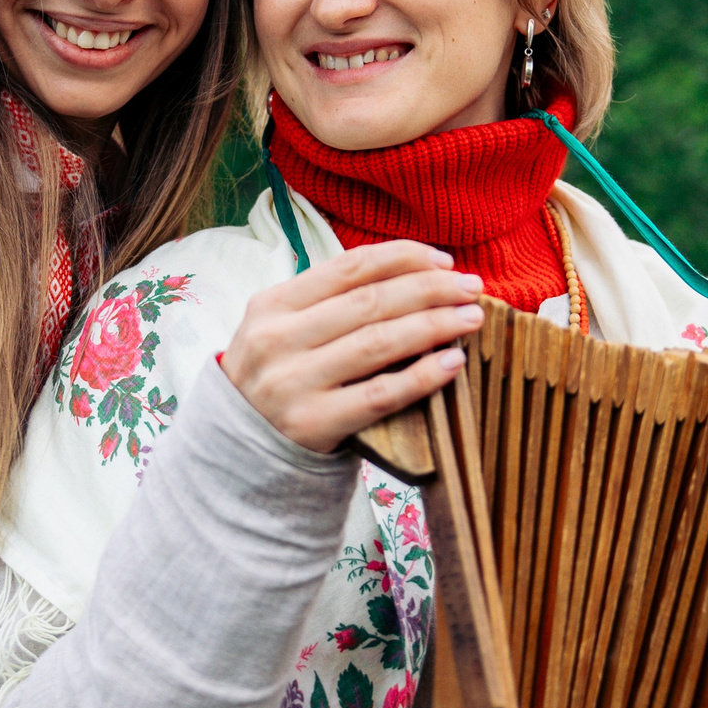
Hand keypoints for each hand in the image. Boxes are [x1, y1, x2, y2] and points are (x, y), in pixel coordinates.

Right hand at [222, 242, 482, 453]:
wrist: (236, 449)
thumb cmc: (277, 378)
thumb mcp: (282, 330)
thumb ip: (329, 303)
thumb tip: (415, 275)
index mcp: (272, 305)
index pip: (348, 267)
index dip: (403, 258)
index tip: (445, 260)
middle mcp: (278, 340)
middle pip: (369, 302)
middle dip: (430, 289)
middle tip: (471, 287)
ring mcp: (293, 383)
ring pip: (378, 343)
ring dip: (434, 325)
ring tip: (471, 318)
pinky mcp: (313, 424)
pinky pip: (380, 395)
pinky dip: (421, 376)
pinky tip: (452, 363)